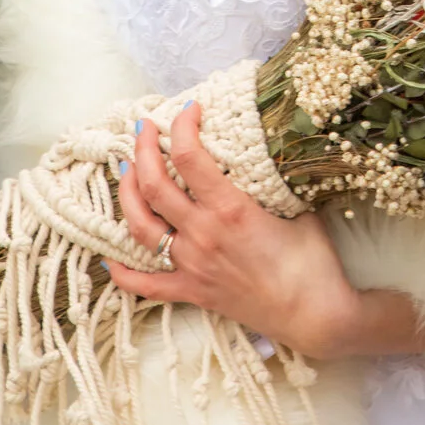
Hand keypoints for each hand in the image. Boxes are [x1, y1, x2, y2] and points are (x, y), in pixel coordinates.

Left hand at [109, 105, 422, 361]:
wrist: (315, 315)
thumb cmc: (314, 261)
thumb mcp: (297, 207)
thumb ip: (273, 182)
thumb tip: (264, 155)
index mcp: (230, 209)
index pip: (191, 157)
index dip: (183, 125)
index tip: (189, 109)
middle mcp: (202, 235)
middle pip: (154, 185)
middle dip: (143, 149)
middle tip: (143, 129)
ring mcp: (192, 266)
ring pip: (139, 227)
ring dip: (127, 195)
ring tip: (127, 171)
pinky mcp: (192, 293)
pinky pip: (146, 285)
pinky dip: (124, 272)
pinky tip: (110, 258)